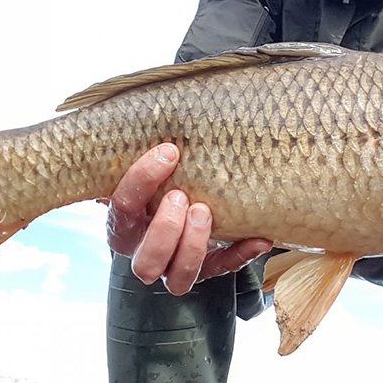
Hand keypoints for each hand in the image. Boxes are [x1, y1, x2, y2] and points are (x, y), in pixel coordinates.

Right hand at [107, 143, 272, 294]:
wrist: (178, 209)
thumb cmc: (161, 181)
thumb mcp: (150, 170)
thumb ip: (150, 152)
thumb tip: (168, 104)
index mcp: (124, 224)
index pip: (123, 208)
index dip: (142, 180)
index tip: (169, 152)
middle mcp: (144, 251)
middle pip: (145, 261)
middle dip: (165, 230)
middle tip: (182, 196)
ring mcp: (175, 266)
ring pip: (178, 278)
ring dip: (194, 246)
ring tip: (206, 212)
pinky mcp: (207, 269)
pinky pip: (224, 269)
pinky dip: (241, 254)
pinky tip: (259, 237)